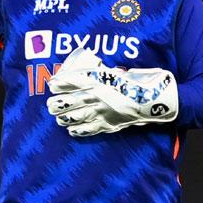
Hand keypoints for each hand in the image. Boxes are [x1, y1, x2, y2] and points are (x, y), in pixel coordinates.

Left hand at [46, 48, 177, 136]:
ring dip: (62, 118)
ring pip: (72, 117)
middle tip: (52, 104)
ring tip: (59, 117)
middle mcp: (95, 97)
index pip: (70, 81)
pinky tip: (72, 129)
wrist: (149, 100)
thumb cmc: (131, 84)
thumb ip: (96, 73)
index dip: (57, 84)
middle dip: (55, 104)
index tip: (52, 84)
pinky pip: (85, 130)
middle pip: (66, 102)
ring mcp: (99, 112)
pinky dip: (76, 130)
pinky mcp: (105, 125)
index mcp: (97, 81)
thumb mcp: (113, 73)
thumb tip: (79, 71)